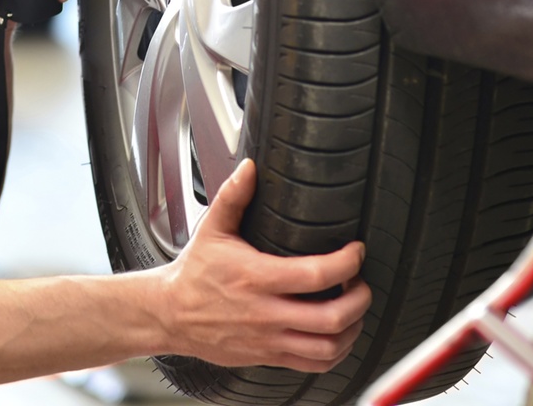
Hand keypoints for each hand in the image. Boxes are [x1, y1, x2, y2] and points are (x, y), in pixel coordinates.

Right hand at [151, 160, 369, 371]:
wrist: (170, 314)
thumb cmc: (194, 273)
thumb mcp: (212, 229)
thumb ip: (233, 196)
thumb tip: (250, 168)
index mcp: (255, 277)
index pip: (315, 275)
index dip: (347, 263)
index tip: (355, 252)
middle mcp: (265, 312)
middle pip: (331, 317)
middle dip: (359, 299)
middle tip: (362, 283)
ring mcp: (268, 339)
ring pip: (328, 347)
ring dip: (352, 329)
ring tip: (354, 309)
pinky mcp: (268, 356)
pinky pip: (314, 365)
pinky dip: (336, 352)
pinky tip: (337, 334)